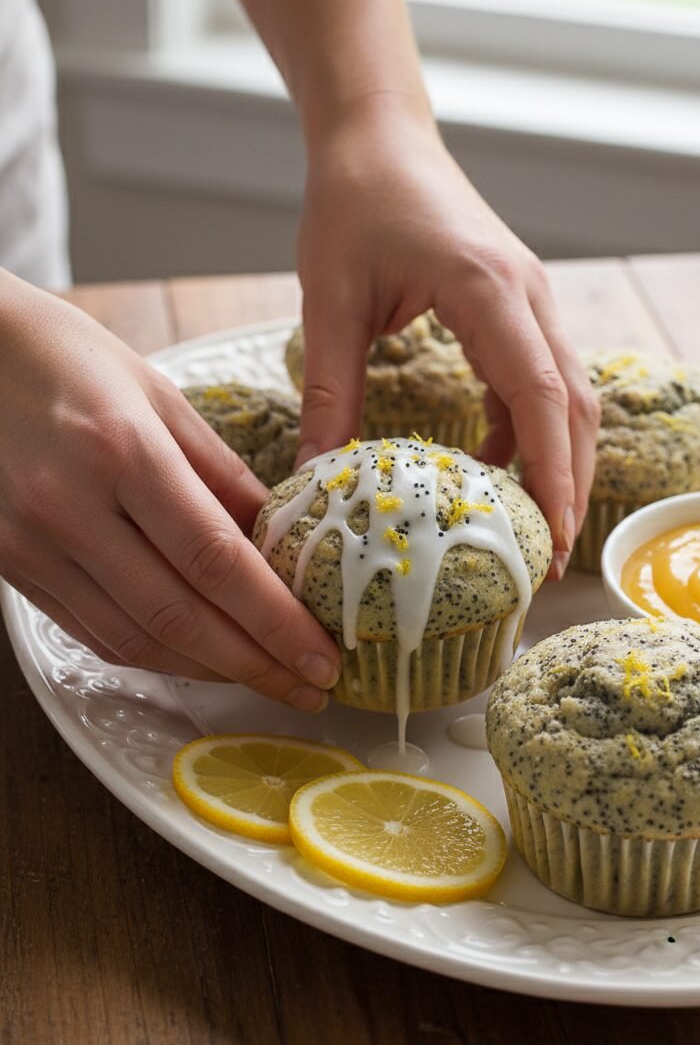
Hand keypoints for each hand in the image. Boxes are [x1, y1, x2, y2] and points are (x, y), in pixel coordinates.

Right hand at [0, 276, 339, 708]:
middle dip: (256, 664)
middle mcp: (70, 507)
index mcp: (122, 451)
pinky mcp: (9, 565)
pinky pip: (93, 632)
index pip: (216, 561)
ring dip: (208, 671)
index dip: (276, 622)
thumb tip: (280, 540)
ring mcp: (29, 544)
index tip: (323, 656)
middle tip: (310, 687)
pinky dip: (154, 653)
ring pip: (134, 639)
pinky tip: (198, 656)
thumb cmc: (65, 357)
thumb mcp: (158, 395)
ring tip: (265, 676)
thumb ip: (221, 475)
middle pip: (179, 617)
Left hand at [296, 99, 600, 576]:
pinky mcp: (515, 305)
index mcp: (488, 289)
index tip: (549, 536)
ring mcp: (529, 298)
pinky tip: (488, 467)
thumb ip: (327, 390)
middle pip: (573, 404)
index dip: (550, 472)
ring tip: (526, 527)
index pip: (539, 394)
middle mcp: (527, 295)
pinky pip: (536, 377)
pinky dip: (524, 429)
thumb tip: (313, 476)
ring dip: (553, 460)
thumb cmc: (353, 201)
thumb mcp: (329, 300)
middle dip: (567, 483)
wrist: (379, 135)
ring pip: (565, 393)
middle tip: (545, 556)